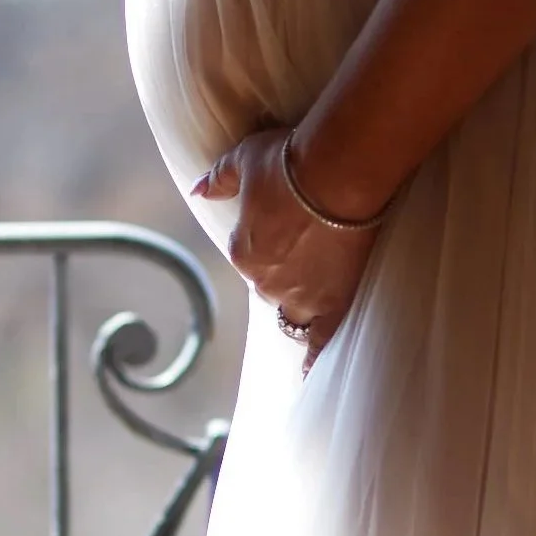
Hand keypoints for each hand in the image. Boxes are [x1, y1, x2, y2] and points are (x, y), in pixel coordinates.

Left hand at [194, 128, 379, 368]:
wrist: (339, 170)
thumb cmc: (290, 160)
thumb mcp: (245, 159)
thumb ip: (219, 179)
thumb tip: (196, 190)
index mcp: (242, 252)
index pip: (249, 254)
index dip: (268, 237)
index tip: (286, 221)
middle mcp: (266, 282)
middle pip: (272, 284)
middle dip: (285, 267)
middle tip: (308, 241)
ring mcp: (302, 297)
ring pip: (295, 310)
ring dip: (302, 298)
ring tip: (320, 283)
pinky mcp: (335, 303)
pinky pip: (322, 342)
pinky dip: (314, 360)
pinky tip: (310, 376)